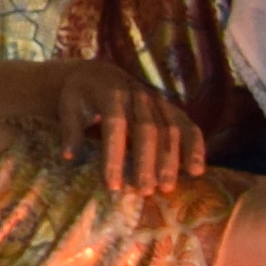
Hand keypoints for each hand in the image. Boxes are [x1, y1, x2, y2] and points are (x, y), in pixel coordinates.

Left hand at [28, 61, 205, 192]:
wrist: (100, 74)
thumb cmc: (81, 96)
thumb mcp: (68, 106)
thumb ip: (70, 130)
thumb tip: (69, 157)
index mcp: (110, 93)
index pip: (115, 125)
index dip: (114, 155)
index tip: (112, 184)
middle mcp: (138, 95)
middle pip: (147, 130)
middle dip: (147, 162)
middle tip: (145, 190)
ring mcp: (158, 101)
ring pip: (170, 130)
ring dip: (171, 160)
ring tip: (167, 187)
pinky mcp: (171, 108)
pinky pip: (188, 126)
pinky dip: (195, 147)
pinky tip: (197, 170)